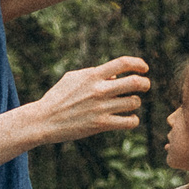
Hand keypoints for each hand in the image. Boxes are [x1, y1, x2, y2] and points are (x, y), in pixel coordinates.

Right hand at [29, 56, 147, 143]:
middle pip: (135, 82)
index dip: (138, 64)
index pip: (123, 63)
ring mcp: (101, 108)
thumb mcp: (72, 78)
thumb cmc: (57, 97)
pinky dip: (133, 120)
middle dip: (145, 83)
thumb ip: (93, 74)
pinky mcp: (101, 125)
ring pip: (134, 102)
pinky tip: (128, 118)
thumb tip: (115, 76)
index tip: (144, 69)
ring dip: (135, 102)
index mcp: (92, 75)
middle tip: (145, 86)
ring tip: (130, 104)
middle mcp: (99, 90)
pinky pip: (129, 122)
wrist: (43, 120)